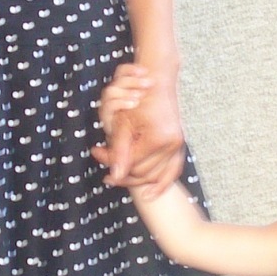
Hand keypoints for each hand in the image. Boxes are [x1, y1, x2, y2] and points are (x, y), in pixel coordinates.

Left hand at [92, 62, 184, 191]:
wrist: (159, 81)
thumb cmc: (139, 96)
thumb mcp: (123, 122)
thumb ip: (119, 150)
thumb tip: (114, 176)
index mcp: (158, 138)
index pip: (131, 164)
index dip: (111, 162)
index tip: (96, 152)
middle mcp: (172, 145)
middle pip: (143, 173)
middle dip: (122, 171)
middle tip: (103, 157)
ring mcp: (178, 146)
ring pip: (155, 176)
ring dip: (137, 178)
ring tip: (118, 172)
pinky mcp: (179, 146)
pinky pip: (172, 172)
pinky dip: (161, 183)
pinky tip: (149, 194)